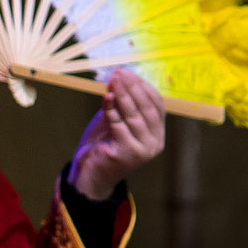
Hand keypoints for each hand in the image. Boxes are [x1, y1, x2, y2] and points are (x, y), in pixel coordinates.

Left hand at [68, 69, 164, 201]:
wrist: (90, 175)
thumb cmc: (103, 145)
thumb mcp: (115, 121)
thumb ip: (120, 105)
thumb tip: (118, 79)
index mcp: (157, 134)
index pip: (157, 104)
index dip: (143, 87)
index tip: (129, 73)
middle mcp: (155, 142)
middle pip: (147, 108)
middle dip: (133, 87)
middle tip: (120, 73)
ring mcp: (143, 149)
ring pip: (134, 115)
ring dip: (123, 95)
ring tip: (113, 80)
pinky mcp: (128, 153)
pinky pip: (119, 125)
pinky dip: (112, 109)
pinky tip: (106, 97)